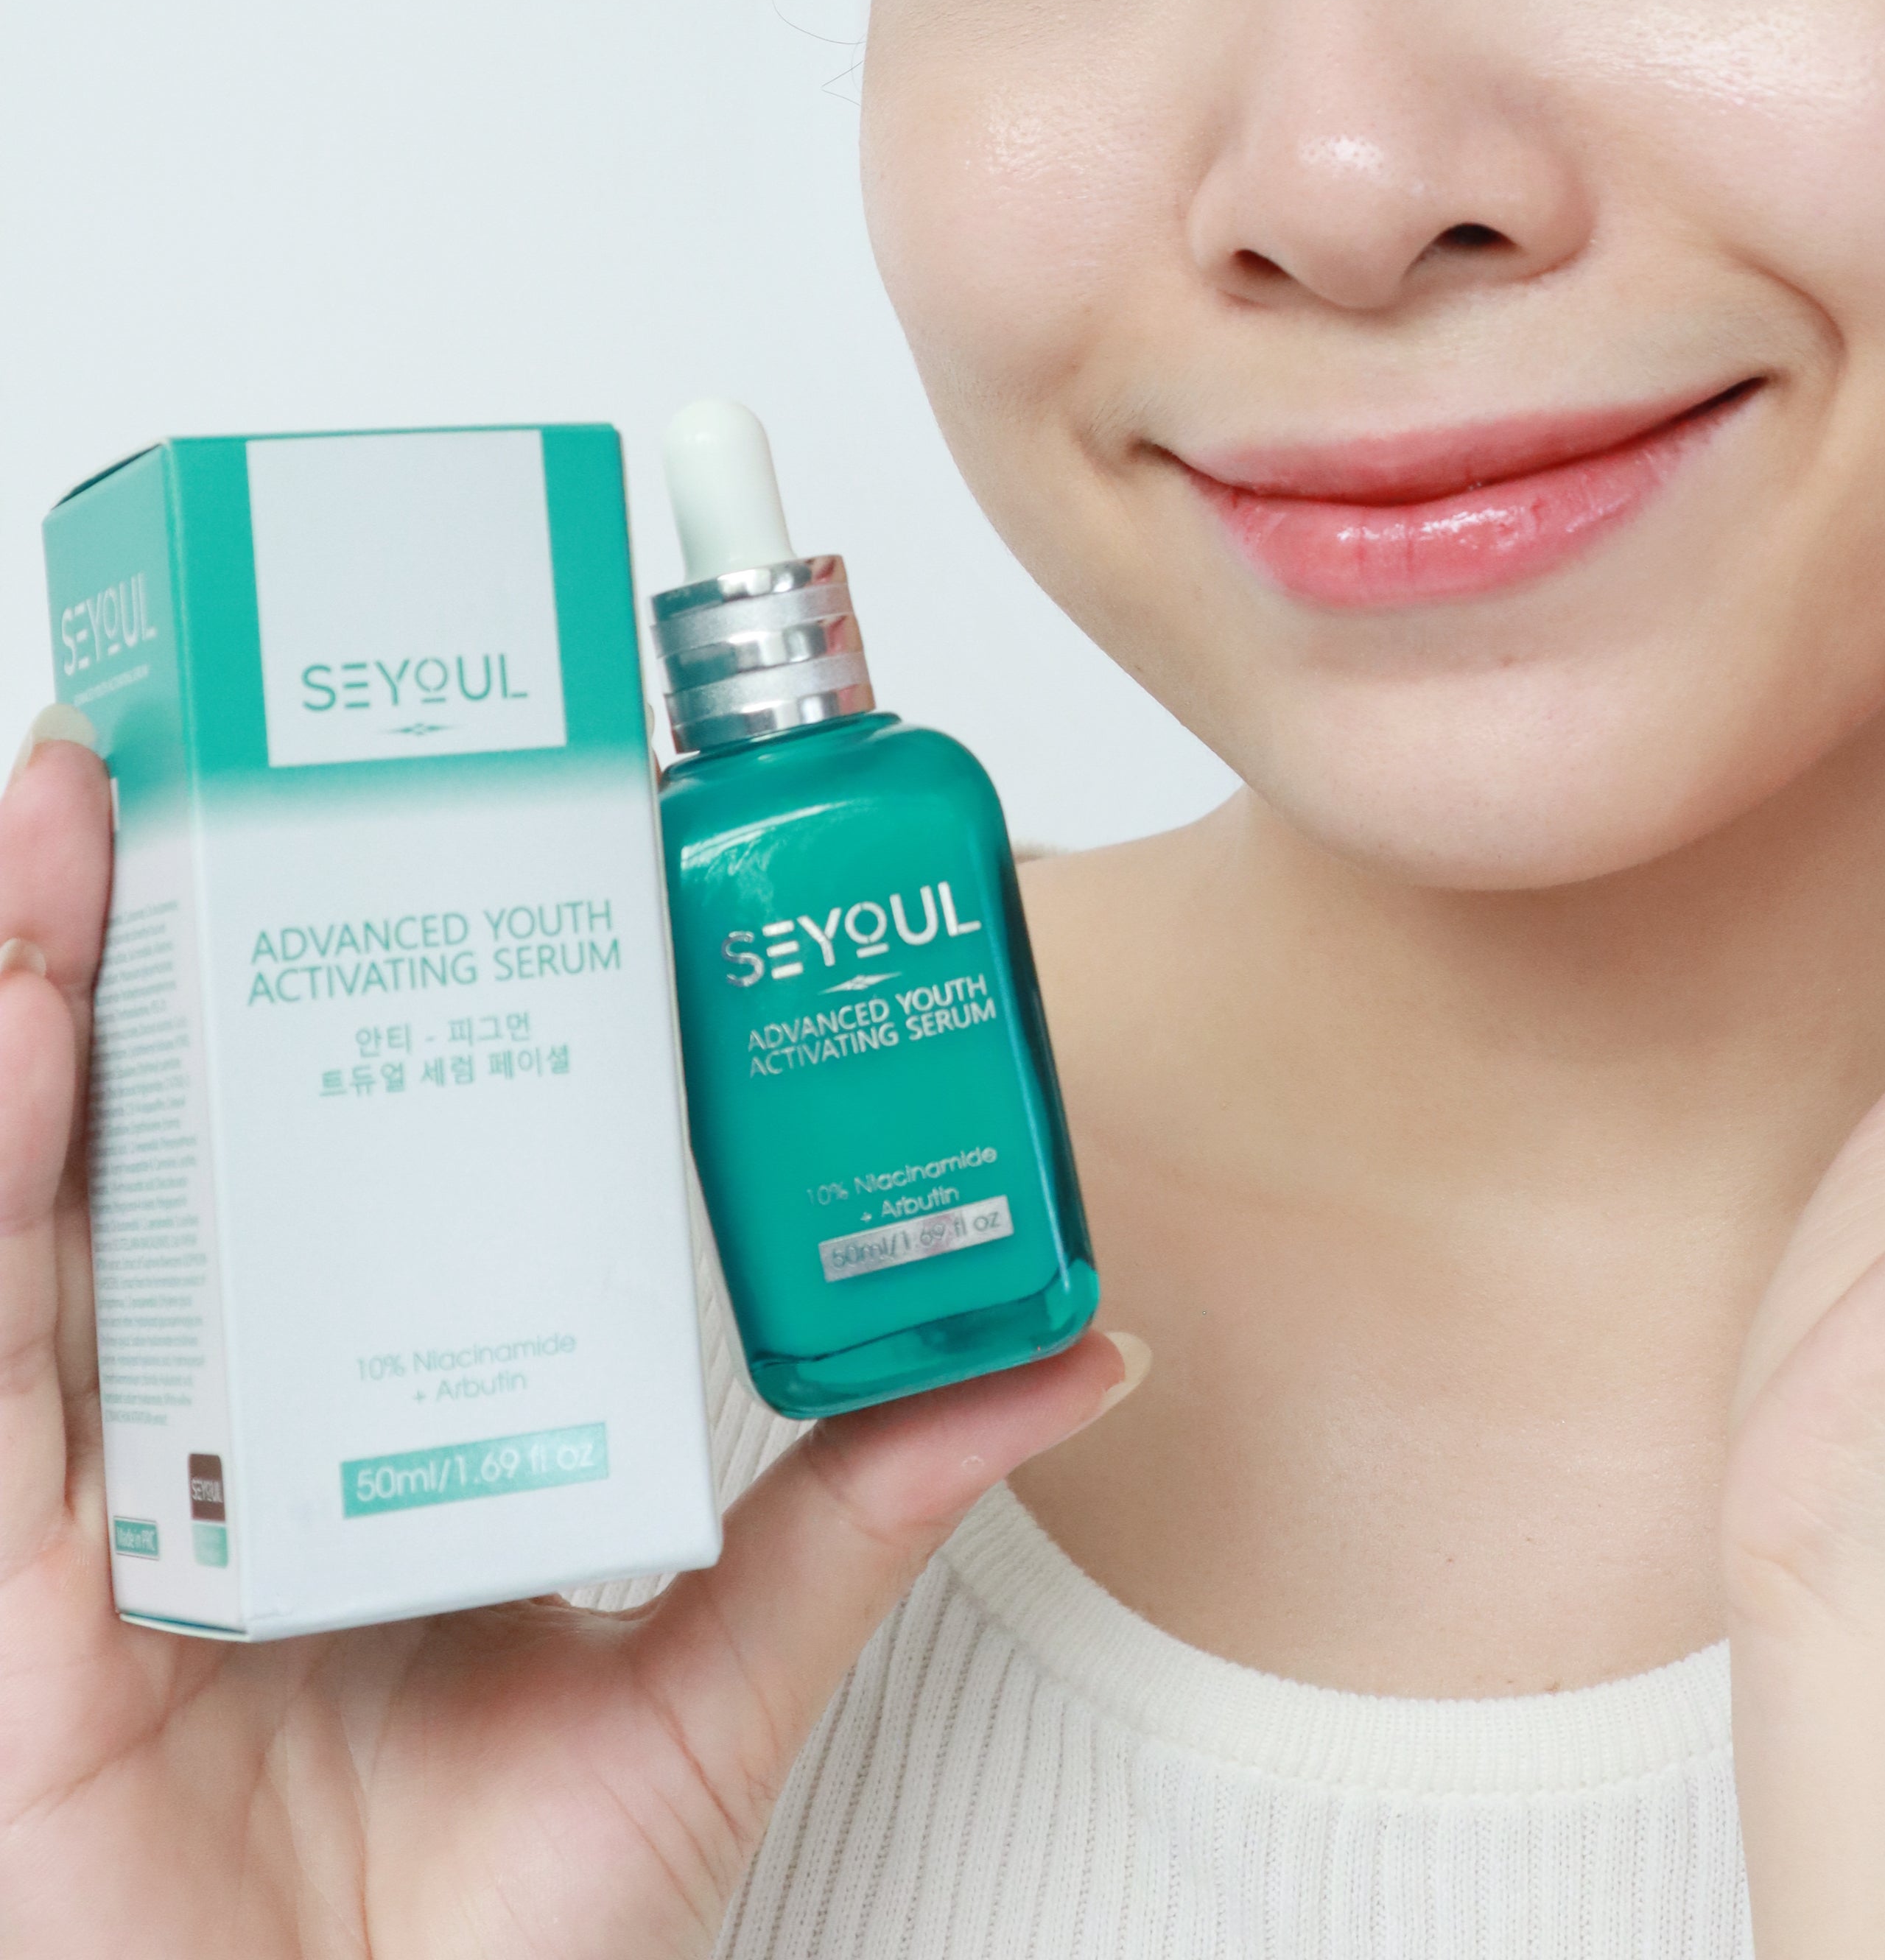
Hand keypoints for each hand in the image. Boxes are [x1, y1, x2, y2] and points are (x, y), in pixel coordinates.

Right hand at [0, 726, 1143, 1959]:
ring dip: (49, 983)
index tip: (414, 802)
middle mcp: (230, 1411)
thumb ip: (866, 1505)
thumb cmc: (498, 1947)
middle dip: (173, 922)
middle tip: (204, 742)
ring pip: (53, 1191)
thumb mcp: (712, 1687)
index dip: (353, 966)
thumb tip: (1082, 1340)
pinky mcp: (18, 1587)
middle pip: (182, 1120)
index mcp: (374, 1398)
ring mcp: (110, 1487)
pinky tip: (22, 1025)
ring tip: (83, 803)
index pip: (351, 1138)